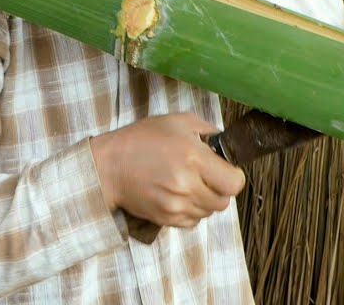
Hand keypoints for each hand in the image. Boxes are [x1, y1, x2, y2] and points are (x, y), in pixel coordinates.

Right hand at [91, 113, 245, 229]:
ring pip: (209, 212)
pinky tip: (180, 195)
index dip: (234, 176)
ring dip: (206, 200)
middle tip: (208, 176)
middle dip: (221, 188)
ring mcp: (175, 205)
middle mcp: (187, 185)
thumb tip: (226, 142)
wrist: (109, 166)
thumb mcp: (179, 122)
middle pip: (224, 201)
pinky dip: (192, 211)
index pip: (234, 183)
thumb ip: (208, 131)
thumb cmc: (142, 140)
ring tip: (191, 184)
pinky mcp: (165, 218)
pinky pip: (192, 222)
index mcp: (194, 159)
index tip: (226, 169)